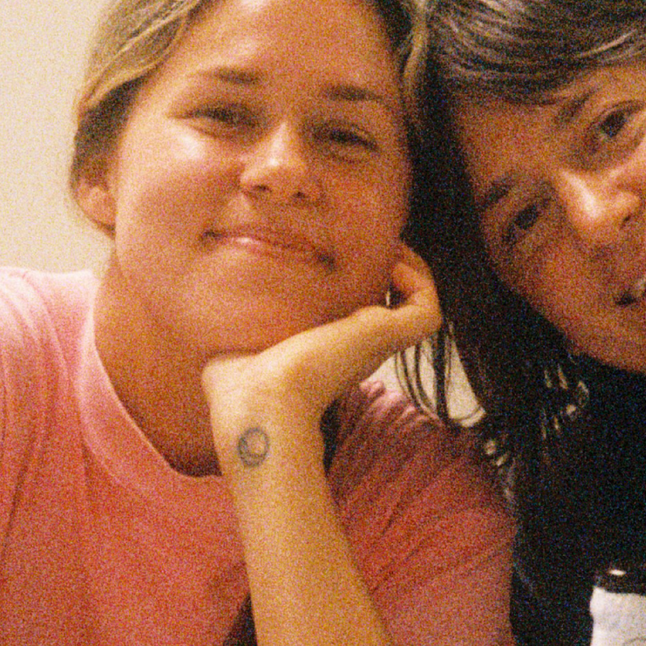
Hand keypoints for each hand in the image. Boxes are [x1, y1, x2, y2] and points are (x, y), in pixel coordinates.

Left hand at [201, 246, 441, 459]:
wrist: (257, 400)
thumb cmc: (238, 380)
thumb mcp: (238, 338)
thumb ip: (238, 320)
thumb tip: (216, 305)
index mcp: (329, 352)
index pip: (360, 315)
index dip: (361, 282)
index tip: (344, 255)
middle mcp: (359, 349)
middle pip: (395, 307)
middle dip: (389, 269)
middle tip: (372, 245)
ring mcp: (377, 344)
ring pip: (421, 306)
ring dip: (412, 271)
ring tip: (389, 249)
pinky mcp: (386, 336)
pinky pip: (428, 307)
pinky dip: (419, 279)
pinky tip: (390, 263)